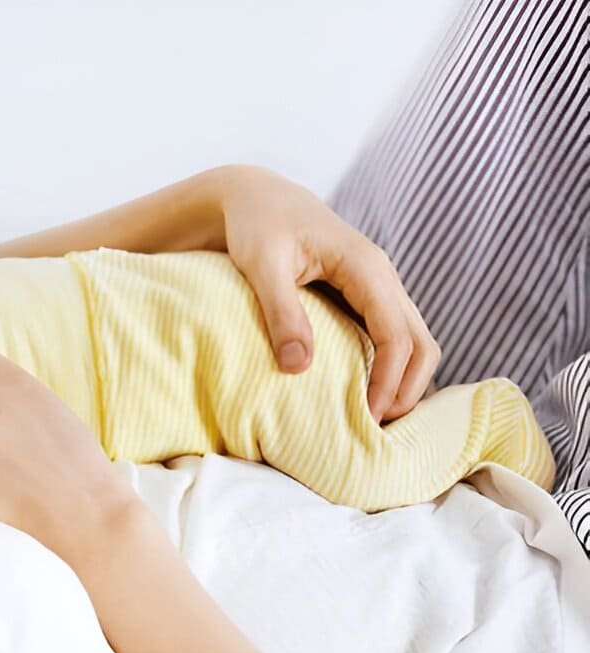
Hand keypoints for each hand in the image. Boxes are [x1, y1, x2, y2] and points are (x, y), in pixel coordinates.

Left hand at [217, 166, 440, 422]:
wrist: (257, 197)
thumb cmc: (257, 227)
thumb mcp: (261, 266)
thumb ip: (281, 313)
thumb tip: (299, 367)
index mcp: (365, 267)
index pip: (396, 334)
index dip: (388, 380)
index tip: (367, 418)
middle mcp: (382, 276)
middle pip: (421, 342)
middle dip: (408, 388)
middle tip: (378, 429)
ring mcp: (379, 284)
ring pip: (415, 340)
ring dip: (405, 381)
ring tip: (376, 419)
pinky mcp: (366, 293)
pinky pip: (394, 334)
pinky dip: (392, 366)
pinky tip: (368, 392)